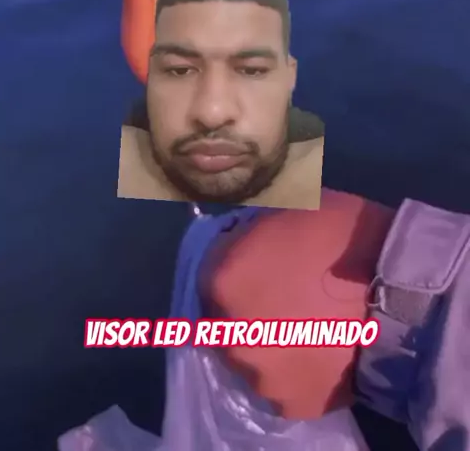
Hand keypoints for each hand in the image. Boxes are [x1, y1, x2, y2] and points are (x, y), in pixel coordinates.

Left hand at [198, 190, 394, 419]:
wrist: (401, 288)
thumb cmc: (344, 236)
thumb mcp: (291, 207)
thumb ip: (254, 226)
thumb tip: (241, 232)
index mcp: (224, 280)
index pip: (209, 276)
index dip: (233, 268)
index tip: (257, 265)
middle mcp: (231, 334)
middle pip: (227, 323)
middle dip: (248, 310)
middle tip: (285, 297)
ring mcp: (262, 375)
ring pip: (256, 358)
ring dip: (271, 344)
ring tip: (309, 327)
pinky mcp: (295, 402)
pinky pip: (287, 386)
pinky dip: (299, 372)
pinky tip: (324, 352)